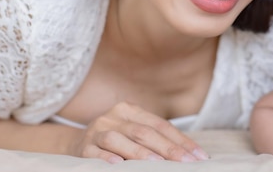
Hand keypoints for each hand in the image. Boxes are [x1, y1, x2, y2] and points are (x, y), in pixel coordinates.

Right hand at [68, 102, 208, 162]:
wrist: (74, 143)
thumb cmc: (114, 139)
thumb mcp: (132, 131)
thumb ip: (154, 138)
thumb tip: (187, 153)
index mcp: (130, 110)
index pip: (160, 125)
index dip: (181, 140)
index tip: (199, 155)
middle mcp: (113, 117)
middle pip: (144, 132)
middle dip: (168, 148)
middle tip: (186, 162)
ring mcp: (97, 131)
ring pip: (120, 139)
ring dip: (140, 153)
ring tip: (158, 163)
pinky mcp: (82, 147)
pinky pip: (95, 152)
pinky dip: (107, 158)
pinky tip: (118, 164)